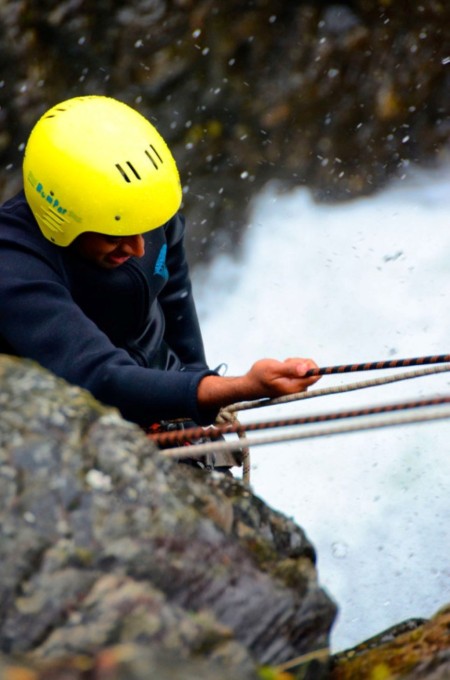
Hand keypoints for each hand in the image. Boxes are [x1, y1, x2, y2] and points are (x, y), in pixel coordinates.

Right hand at [197, 357, 320, 408]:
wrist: (249, 384)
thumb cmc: (259, 376)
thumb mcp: (273, 369)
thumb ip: (290, 369)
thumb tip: (307, 368)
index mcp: (294, 387)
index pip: (315, 376)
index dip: (312, 366)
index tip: (300, 361)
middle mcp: (297, 390)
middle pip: (311, 372)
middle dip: (300, 363)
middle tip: (285, 363)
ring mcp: (295, 388)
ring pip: (305, 371)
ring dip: (295, 365)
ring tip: (281, 367)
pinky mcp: (292, 386)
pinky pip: (299, 373)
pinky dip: (292, 368)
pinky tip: (282, 369)